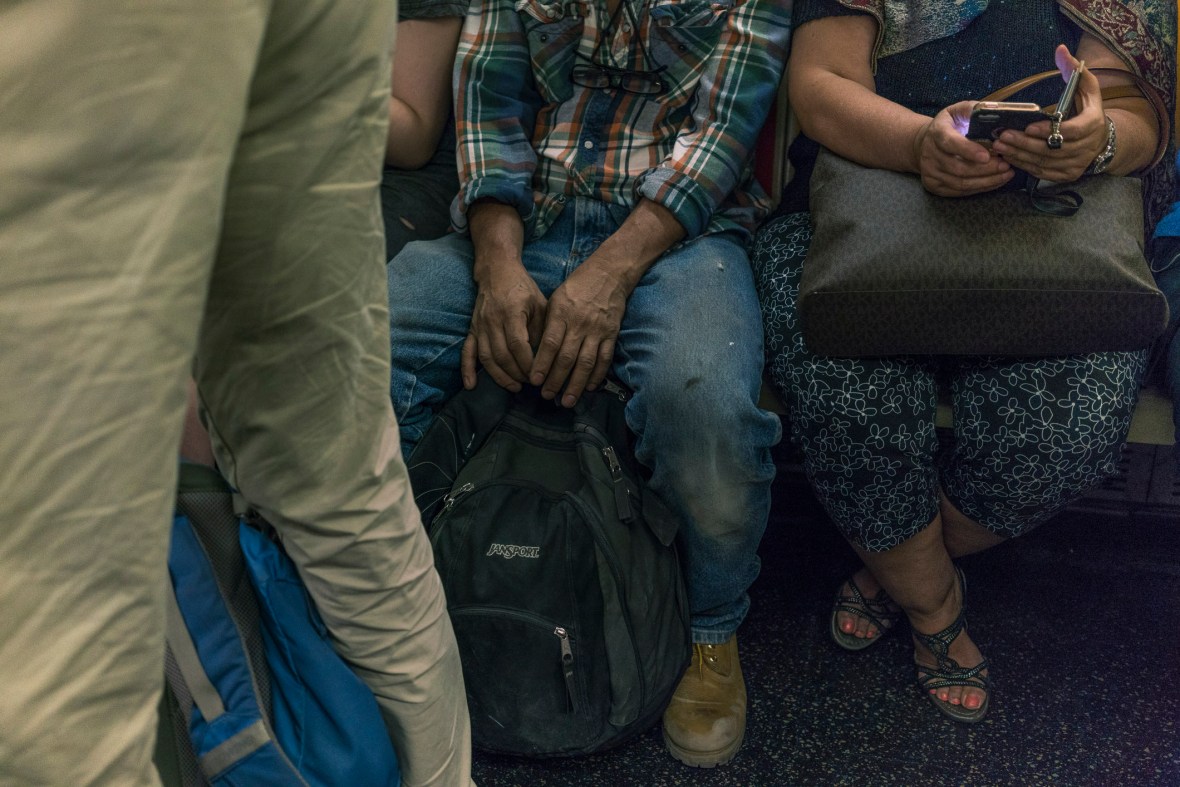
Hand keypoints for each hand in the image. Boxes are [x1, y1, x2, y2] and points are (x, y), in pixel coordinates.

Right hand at [461, 261, 546, 391]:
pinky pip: (467, 352)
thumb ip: (540, 329)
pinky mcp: (472, 329)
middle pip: (502, 355)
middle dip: (517, 373)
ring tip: (514, 387)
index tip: (538, 375)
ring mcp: (479, 326)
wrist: (497, 271)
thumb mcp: (539, 304)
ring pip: (486, 357)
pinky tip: (471, 386)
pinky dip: (467, 370)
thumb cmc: (523, 288)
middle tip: (530, 383)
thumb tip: (543, 358)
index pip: (518, 345)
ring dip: (500, 376)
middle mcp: (492, 320)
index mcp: (511, 312)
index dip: (527, 364)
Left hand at [528, 258, 628, 406]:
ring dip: (576, 384)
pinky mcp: (611, 334)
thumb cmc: (577, 286)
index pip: (550, 344)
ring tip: (568, 400)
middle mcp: (579, 324)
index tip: (534, 381)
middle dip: (555, 380)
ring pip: (586, 363)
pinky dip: (597, 375)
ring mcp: (597, 330)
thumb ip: (548, 324)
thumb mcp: (555, 299)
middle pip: (566, 358)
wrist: (609, 274)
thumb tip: (536, 351)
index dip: (541, 364)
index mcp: (562, 314)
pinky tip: (589, 387)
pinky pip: (604, 359)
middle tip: (547, 396)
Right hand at [914, 101, 1014, 196]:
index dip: (968, 150)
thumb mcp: (958, 111)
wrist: (925, 143)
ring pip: (960, 183)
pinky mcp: (933, 185)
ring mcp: (930, 172)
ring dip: (985, 181)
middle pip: (958, 168)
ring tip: (1006, 174)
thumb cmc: (950, 125)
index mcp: (937, 132)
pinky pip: (958, 191)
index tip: (987, 156)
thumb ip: (973, 110)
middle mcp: (929, 154)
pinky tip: (994, 182)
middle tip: (1006, 166)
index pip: (950, 143)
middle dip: (985, 169)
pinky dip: (979, 188)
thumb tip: (994, 112)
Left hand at [991, 45, 1106, 182]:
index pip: (1070, 131)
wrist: (1101, 140)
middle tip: (1002, 136)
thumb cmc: (1088, 109)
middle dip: (1025, 143)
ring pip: (1044, 162)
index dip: (1048, 130)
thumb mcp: (1087, 87)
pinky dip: (1024, 165)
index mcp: (1093, 124)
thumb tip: (1061, 49)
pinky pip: (1042, 172)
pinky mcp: (1067, 176)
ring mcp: (1077, 164)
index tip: (1028, 126)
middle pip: (1051, 149)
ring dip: (1019, 155)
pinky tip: (1008, 156)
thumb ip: (1073, 70)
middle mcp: (1087, 148)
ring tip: (999, 145)